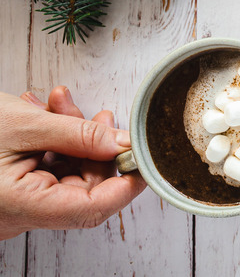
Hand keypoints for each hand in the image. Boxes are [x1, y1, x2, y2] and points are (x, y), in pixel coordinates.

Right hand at [0, 87, 145, 239]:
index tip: (145, 156)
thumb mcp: (21, 123)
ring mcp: (14, 207)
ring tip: (61, 105)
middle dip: (98, 148)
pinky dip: (53, 145)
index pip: (94, 208)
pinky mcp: (10, 193)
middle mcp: (18, 216)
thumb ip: (78, 135)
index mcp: (21, 206)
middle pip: (84, 189)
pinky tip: (48, 115)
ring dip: (74, 139)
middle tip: (101, 114)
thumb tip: (122, 143)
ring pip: (66, 176)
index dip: (127, 182)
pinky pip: (45, 173)